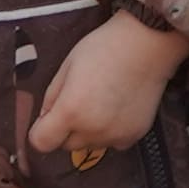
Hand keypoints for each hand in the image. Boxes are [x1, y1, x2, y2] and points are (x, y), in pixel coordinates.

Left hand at [31, 9, 188, 160]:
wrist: (147, 43)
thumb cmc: (103, 47)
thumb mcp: (67, 65)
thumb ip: (51, 97)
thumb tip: (44, 119)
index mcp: (71, 110)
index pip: (41, 142)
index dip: (41, 130)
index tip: (48, 118)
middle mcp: (92, 130)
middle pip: (66, 144)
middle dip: (67, 128)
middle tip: (80, 100)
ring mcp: (115, 136)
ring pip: (90, 144)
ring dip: (89, 130)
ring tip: (102, 101)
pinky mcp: (133, 136)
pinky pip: (112, 142)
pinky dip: (111, 130)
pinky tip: (118, 106)